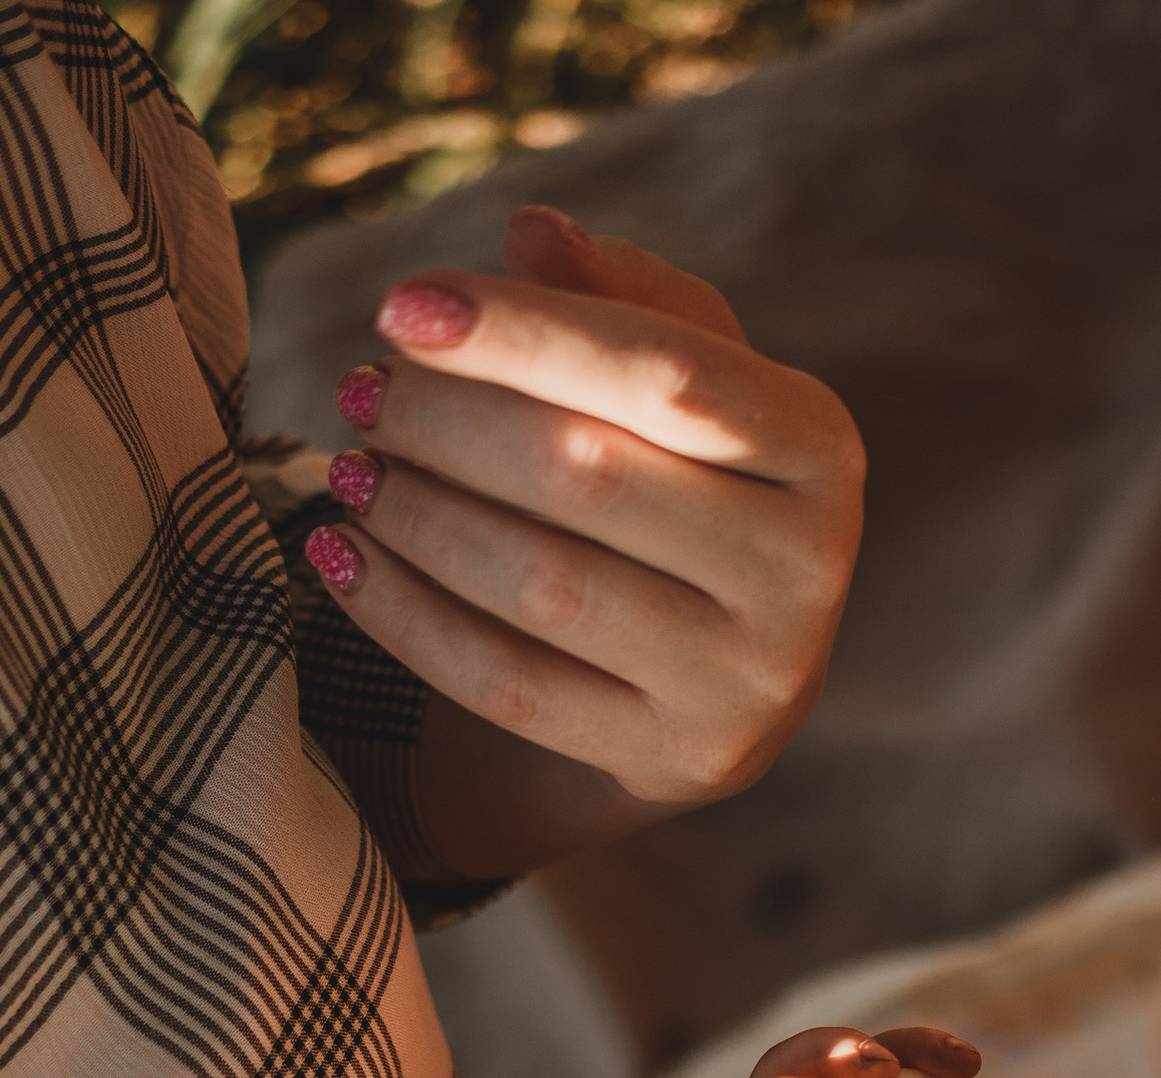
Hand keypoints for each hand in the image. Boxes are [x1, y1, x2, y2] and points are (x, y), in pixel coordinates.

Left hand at [313, 205, 861, 880]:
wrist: (712, 678)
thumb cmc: (681, 489)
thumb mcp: (679, 382)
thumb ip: (617, 300)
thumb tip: (529, 233)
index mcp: (818, 447)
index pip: (658, 372)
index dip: (522, 333)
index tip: (400, 306)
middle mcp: (805, 568)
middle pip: (589, 475)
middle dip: (449, 424)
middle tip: (360, 393)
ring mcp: (747, 679)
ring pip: (542, 585)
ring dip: (420, 518)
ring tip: (351, 469)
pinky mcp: (676, 760)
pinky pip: (511, 685)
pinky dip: (408, 618)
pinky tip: (342, 558)